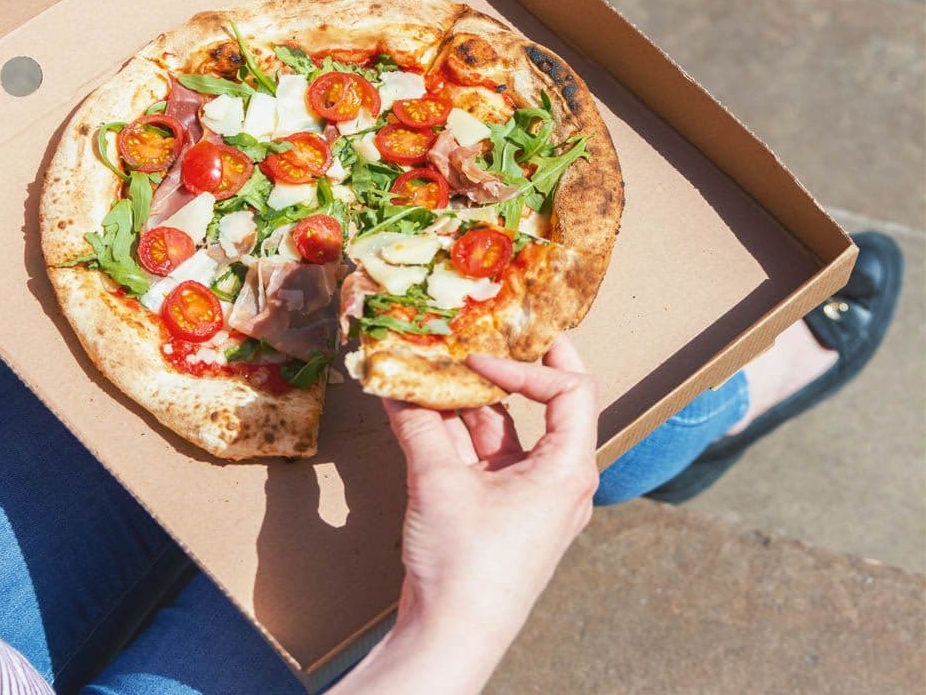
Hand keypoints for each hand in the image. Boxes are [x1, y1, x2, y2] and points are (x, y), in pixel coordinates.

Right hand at [331, 336, 599, 694]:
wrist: (451, 638)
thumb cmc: (467, 568)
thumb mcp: (440, 482)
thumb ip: (420, 424)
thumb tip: (395, 382)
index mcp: (568, 469)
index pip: (570, 390)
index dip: (527, 365)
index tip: (480, 356)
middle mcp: (557, 477)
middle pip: (547, 403)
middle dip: (514, 366)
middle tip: (494, 328)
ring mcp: (528, 494)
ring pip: (503, 429)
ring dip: (467, 398)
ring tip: (435, 364)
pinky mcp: (500, 508)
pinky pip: (482, 455)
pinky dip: (452, 430)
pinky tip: (417, 405)